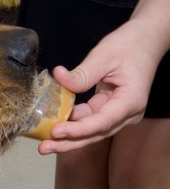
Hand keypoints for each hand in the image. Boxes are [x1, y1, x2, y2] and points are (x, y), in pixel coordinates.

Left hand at [38, 20, 160, 153]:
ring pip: (91, 131)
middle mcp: (127, 113)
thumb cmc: (129, 45)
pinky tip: (54, 125)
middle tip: (44, 148)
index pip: (101, 122)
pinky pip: (89, 120)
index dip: (78, 130)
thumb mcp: (103, 56)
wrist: (145, 40)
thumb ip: (82, 73)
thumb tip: (58, 77)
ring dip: (68, 137)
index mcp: (130, 101)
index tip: (56, 132)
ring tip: (44, 143)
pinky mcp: (109, 109)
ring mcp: (119, 113)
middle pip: (95, 133)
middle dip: (68, 142)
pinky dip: (73, 123)